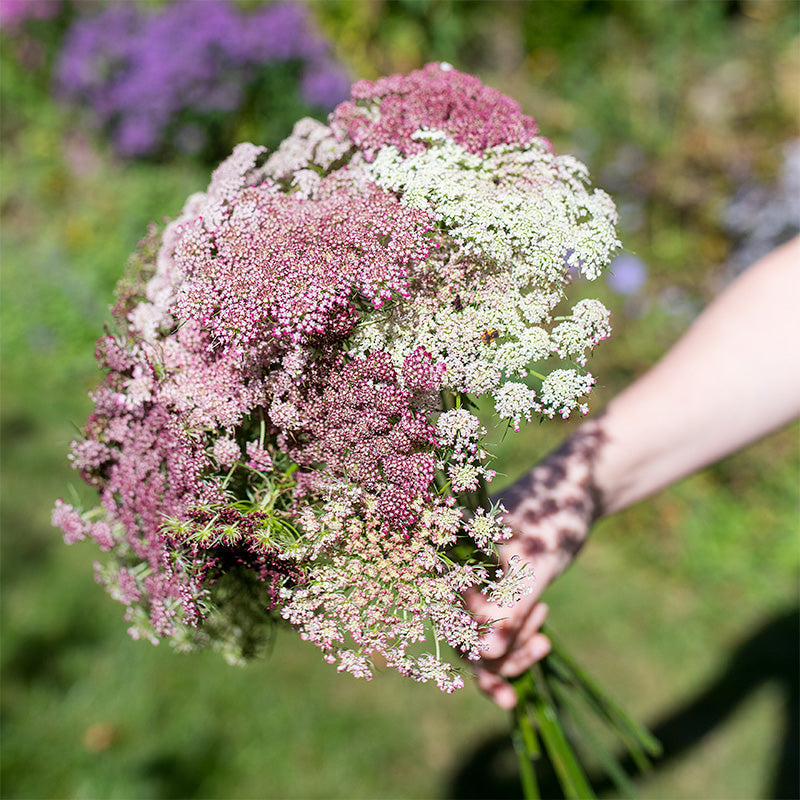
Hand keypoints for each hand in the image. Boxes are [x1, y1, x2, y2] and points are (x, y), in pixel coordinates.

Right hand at [466, 423, 605, 707]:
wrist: (577, 493)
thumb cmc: (553, 517)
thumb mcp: (535, 565)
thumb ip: (510, 608)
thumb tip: (488, 654)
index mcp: (452, 555)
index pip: (448, 610)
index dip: (471, 639)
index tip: (502, 653)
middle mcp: (456, 571)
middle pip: (461, 632)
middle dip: (496, 652)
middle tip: (540, 646)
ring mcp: (475, 584)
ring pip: (479, 639)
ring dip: (509, 652)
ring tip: (544, 645)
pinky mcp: (495, 594)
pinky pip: (496, 633)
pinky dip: (515, 648)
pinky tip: (542, 645)